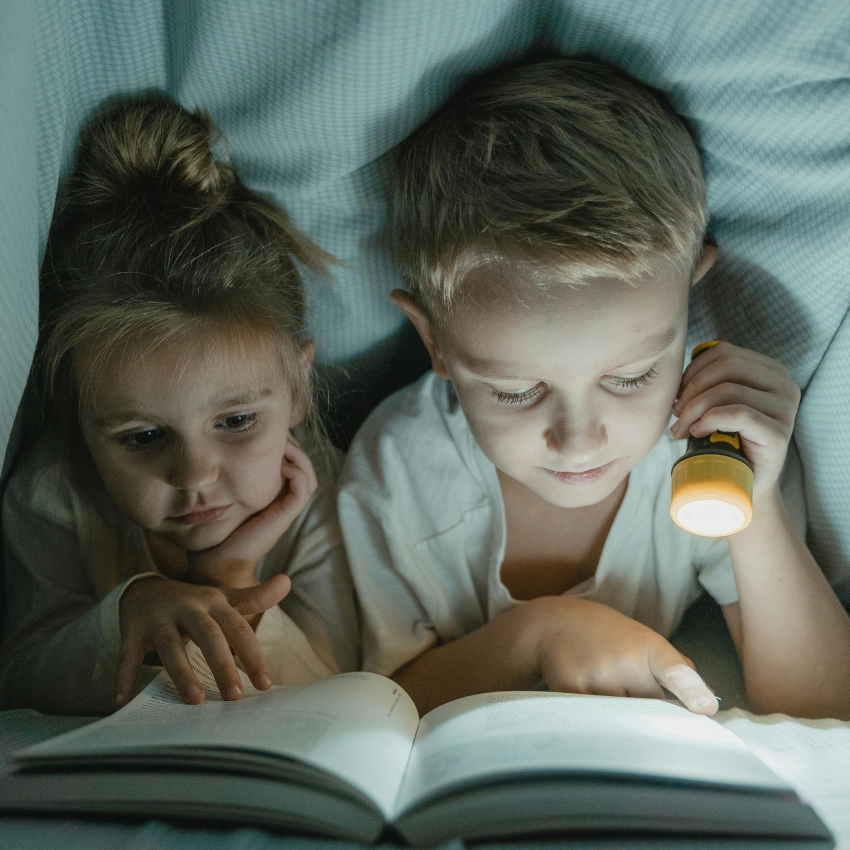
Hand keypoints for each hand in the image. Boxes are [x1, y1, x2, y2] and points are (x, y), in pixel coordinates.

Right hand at [116, 573, 290, 707]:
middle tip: (234, 696)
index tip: (265, 684)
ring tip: (195, 700)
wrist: (146, 590)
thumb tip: (287, 582)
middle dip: (222, 664)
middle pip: (208, 635)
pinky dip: (123, 679)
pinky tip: (122, 703)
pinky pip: (128, 657)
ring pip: (170, 646)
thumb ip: (255, 597)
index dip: (252, 655)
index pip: (238, 628)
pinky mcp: (132, 632)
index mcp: (214, 603)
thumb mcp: (224, 599)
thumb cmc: (195, 604)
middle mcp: (187, 608)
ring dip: (181, 673)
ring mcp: (158, 619)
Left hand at [190, 434, 317, 588]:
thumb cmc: (216, 529)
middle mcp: (284, 499)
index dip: (286, 443)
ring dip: (298, 455)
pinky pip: (303, 487)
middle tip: (277, 432)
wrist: (216, 562)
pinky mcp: (285, 515)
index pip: (293, 462)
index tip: (269, 430)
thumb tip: (221, 447)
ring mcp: (287, 507)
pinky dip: (296, 471)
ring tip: (282, 444)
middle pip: (304, 464)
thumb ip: (231, 475)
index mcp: (274, 494)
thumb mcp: (225, 494)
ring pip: (308, 474)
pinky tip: (279, 465)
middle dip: (293, 444)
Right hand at [531, 597, 717, 714]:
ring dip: (624, 719)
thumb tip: (706, 701)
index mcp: (647, 646)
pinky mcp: (572, 693)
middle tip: (637, 700)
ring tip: (608, 692)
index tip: (705, 708)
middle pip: (653, 711)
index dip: (691, 690)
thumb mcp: (642, 638)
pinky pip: (598, 722)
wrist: (553, 624)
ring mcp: (597, 679)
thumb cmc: (605, 634)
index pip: (674, 670)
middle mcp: (623, 661)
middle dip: (651, 714)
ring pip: (625, 721)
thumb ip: (675, 667)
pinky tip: (589, 697)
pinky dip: (599, 720)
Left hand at [671, 341, 799, 500]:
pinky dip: (709, 420)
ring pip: (728, 389)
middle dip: (692, 388)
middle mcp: (784, 384)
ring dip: (694, 408)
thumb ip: (706, 382)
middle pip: (727, 366)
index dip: (692, 371)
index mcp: (770, 371)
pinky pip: (738, 413)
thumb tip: (675, 375)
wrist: (743, 484)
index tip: (677, 396)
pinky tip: (696, 432)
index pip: (724, 353)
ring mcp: (785, 408)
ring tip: (681, 429)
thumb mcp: (715, 404)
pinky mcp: (779, 432)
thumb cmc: (724, 441)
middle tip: (675, 414)